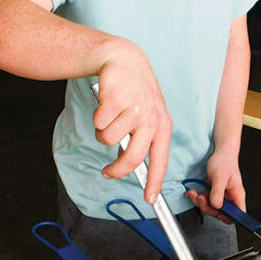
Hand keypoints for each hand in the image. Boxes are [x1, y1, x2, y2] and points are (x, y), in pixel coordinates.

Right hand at [92, 42, 171, 204]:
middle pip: (132, 158)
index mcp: (163, 124)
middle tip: (108, 172)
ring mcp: (133, 109)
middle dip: (116, 170)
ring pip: (109, 140)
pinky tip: (106, 103)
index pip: (160, 160)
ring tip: (112, 115)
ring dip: (104, 131)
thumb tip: (131, 167)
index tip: (150, 200)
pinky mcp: (115, 101)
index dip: (155, 182)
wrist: (124, 60)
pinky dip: (97, 117)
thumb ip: (144, 138)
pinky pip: (98, 124)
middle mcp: (150, 118)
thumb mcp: (148, 113)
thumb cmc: (135, 92)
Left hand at [186, 150, 245, 222]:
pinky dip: (198, 198)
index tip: (217, 214)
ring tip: (194, 193)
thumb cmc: (224, 161)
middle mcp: (230, 197)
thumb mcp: (220, 176)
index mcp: (237, 195)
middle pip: (221, 212)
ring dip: (200, 202)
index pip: (238, 214)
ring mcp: (222, 195)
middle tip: (200, 198)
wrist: (220, 152)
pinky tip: (193, 193)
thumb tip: (216, 206)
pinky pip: (206, 200)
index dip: (229, 218)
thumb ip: (218, 192)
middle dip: (208, 207)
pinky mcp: (214, 192)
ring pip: (211, 207)